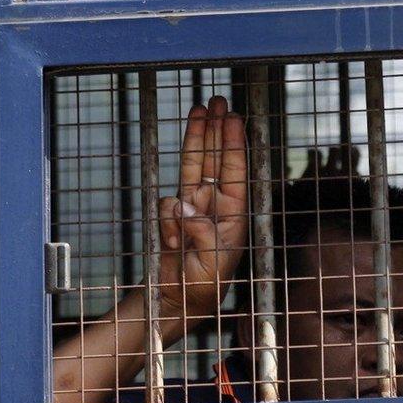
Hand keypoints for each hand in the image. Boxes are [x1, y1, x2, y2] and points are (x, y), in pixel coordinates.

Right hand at [157, 96, 246, 320]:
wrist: (177, 301)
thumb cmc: (204, 286)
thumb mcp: (212, 262)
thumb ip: (200, 232)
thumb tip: (183, 205)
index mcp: (234, 215)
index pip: (235, 172)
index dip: (233, 144)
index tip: (233, 119)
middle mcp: (216, 206)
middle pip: (217, 160)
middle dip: (217, 130)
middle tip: (219, 101)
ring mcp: (193, 208)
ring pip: (195, 166)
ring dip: (197, 139)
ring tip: (200, 110)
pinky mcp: (173, 216)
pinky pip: (167, 204)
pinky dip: (168, 219)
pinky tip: (175, 241)